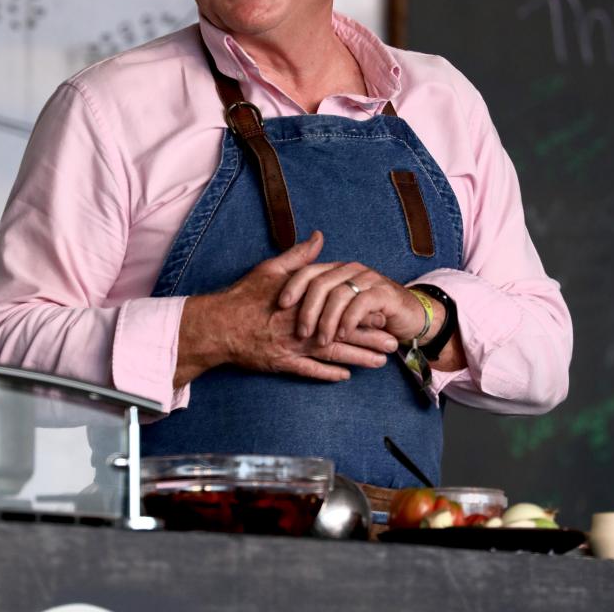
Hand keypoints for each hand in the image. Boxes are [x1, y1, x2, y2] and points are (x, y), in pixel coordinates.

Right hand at [174, 231, 399, 387]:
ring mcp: (293, 346)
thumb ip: (300, 256)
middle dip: (371, 339)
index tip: (384, 311)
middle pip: (344, 332)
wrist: (219, 325)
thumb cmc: (245, 296)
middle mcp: (303, 325)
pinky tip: (345, 376)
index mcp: (304, 302)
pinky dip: (328, 374)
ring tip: (381, 362)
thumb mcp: (272, 269)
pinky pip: (309, 371)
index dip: (363, 310)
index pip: (341, 305)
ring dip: (359, 358)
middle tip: (394, 342)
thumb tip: (319, 237)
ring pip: (333, 354)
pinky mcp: (283, 363)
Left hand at [277, 259, 427, 346]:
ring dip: (328, 320)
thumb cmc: (369, 313)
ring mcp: (368, 280)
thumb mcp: (339, 308)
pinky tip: (341, 335)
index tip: (280, 305)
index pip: (309, 271)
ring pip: (339, 294)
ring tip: (321, 340)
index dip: (293, 286)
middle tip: (301, 332)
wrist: (409, 317)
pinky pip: (361, 304)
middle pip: (321, 282)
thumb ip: (317, 301)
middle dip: (308, 309)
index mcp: (336, 270)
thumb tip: (285, 302)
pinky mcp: (384, 293)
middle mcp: (351, 270)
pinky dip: (349, 321)